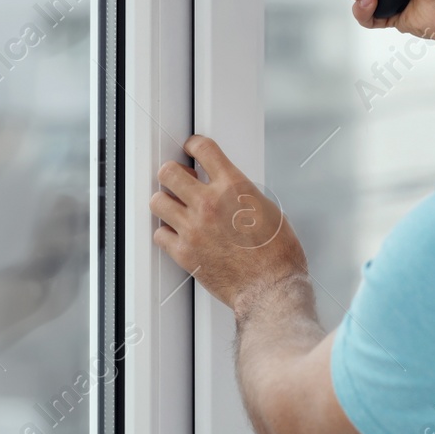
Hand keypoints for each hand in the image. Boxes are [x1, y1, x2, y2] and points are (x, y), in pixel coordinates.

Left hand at [152, 135, 308, 315]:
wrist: (270, 288)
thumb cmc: (277, 255)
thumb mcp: (268, 209)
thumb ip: (242, 195)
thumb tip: (231, 192)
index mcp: (234, 187)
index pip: (203, 149)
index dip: (194, 145)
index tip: (192, 148)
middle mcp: (209, 203)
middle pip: (169, 172)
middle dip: (173, 173)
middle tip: (180, 178)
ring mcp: (193, 228)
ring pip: (157, 201)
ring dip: (166, 201)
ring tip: (175, 207)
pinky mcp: (184, 252)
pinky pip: (159, 234)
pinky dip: (166, 232)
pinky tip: (177, 233)